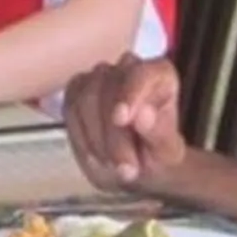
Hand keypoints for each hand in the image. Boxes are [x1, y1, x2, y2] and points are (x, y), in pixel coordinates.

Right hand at [59, 56, 187, 191]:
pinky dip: (81, 137)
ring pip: (86, 97)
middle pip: (109, 88)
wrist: (136, 166)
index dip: (130, 94)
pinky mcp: (76, 91)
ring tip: (112, 166)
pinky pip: (70, 109)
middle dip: (113, 134)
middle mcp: (128, 68)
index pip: (142, 74)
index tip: (121, 120)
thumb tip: (142, 115)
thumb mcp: (166, 152)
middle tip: (126, 168)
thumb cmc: (157, 154)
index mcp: (160, 75)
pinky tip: (95, 156)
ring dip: (96, 138)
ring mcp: (99, 77)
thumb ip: (158, 132)